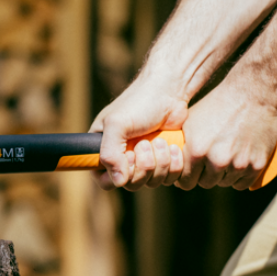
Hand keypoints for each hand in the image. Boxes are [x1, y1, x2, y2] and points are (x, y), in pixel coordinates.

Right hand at [90, 75, 188, 190]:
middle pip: (130, 184)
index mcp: (104, 149)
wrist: (170, 91)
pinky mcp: (164, 161)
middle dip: (142, 166)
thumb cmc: (140, 102)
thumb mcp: (117, 124)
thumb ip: (110, 153)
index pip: (103, 179)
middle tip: (145, 143)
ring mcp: (145, 160)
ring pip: (150, 182)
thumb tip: (117, 182)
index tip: (128, 158)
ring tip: (160, 141)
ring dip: (159, 163)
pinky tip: (173, 147)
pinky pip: (168, 178)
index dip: (116, 175)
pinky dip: (173, 165)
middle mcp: (123, 158)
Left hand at [174, 79, 276, 190]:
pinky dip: (239, 177)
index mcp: (197, 151)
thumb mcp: (189, 121)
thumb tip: (166, 159)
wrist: (251, 93)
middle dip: (205, 176)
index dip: (186, 178)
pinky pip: (243, 183)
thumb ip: (180, 143)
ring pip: (225, 183)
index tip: (189, 174)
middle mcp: (217, 161)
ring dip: (223, 176)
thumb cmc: (216, 104)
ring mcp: (239, 164)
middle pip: (206, 183)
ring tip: (224, 160)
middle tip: (207, 166)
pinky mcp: (257, 164)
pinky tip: (236, 166)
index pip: (186, 181)